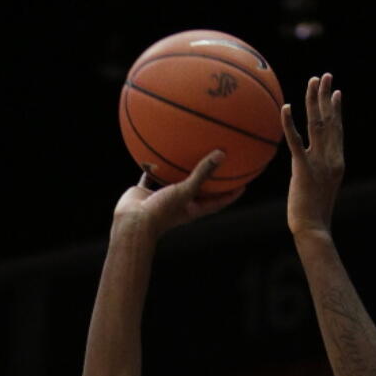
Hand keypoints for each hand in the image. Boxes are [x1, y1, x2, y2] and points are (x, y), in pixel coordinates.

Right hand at [113, 152, 244, 239]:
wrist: (132, 222)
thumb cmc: (161, 212)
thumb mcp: (185, 190)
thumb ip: (202, 173)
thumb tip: (222, 153)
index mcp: (192, 209)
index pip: (218, 202)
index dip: (231, 194)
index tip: (243, 184)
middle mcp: (179, 204)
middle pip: (198, 191)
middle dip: (208, 180)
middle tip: (219, 164)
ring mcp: (162, 198)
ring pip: (174, 182)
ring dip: (180, 171)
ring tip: (188, 154)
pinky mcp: (145, 193)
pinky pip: (151, 177)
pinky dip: (153, 166)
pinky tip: (154, 152)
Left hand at [281, 73, 344, 235]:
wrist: (313, 229)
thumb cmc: (313, 215)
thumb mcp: (317, 189)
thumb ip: (314, 173)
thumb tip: (305, 167)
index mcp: (337, 161)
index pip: (337, 130)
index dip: (336, 110)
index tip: (336, 92)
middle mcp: (331, 158)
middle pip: (330, 121)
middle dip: (327, 96)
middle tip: (325, 76)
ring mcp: (319, 162)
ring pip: (317, 124)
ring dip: (314, 101)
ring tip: (313, 81)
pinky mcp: (303, 169)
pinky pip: (296, 142)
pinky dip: (290, 124)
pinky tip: (286, 107)